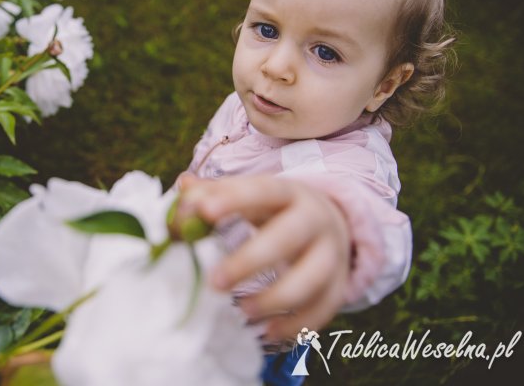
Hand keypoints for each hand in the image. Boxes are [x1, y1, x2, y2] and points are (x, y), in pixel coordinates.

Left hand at [177, 173, 351, 341]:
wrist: (329, 222)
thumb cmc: (272, 210)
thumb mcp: (250, 195)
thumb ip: (215, 193)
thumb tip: (184, 189)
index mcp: (288, 192)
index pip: (263, 191)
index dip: (234, 199)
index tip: (204, 212)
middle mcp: (315, 220)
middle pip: (287, 237)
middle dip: (250, 260)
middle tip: (215, 282)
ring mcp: (332, 254)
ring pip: (311, 278)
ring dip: (275, 298)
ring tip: (243, 310)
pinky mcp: (339, 285)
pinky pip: (324, 309)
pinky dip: (297, 325)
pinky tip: (268, 333)